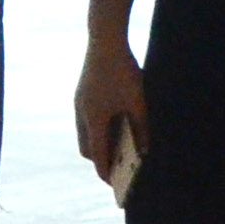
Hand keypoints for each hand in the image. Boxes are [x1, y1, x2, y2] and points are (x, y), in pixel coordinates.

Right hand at [76, 37, 148, 181]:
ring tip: (117, 147)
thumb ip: (141, 127)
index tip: (113, 184)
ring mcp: (79, 103)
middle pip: (87, 147)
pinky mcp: (81, 93)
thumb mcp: (137, 102)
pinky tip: (114, 123)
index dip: (105, 171)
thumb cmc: (123, 71)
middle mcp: (82, 114)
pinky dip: (98, 128)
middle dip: (100, 159)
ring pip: (85, 133)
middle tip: (118, 167)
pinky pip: (87, 119)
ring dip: (98, 142)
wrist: (105, 39)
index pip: (97, 154)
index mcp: (94, 119)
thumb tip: (145, 149)